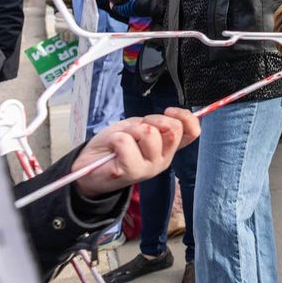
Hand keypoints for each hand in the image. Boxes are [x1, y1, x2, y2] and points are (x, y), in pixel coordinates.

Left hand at [73, 108, 199, 197]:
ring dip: (130, 130)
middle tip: (137, 129)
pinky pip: (126, 141)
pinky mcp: (132, 171)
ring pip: (149, 133)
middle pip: (173, 129)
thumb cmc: (115, 143)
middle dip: (152, 119)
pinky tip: (112, 148)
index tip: (169, 111)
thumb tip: (171, 115)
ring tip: (121, 140)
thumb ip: (156, 123)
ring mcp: (150, 167)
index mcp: (168, 148)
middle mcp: (164, 159)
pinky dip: (115, 138)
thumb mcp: (138, 126)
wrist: (89, 164)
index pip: (193, 132)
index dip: (185, 116)